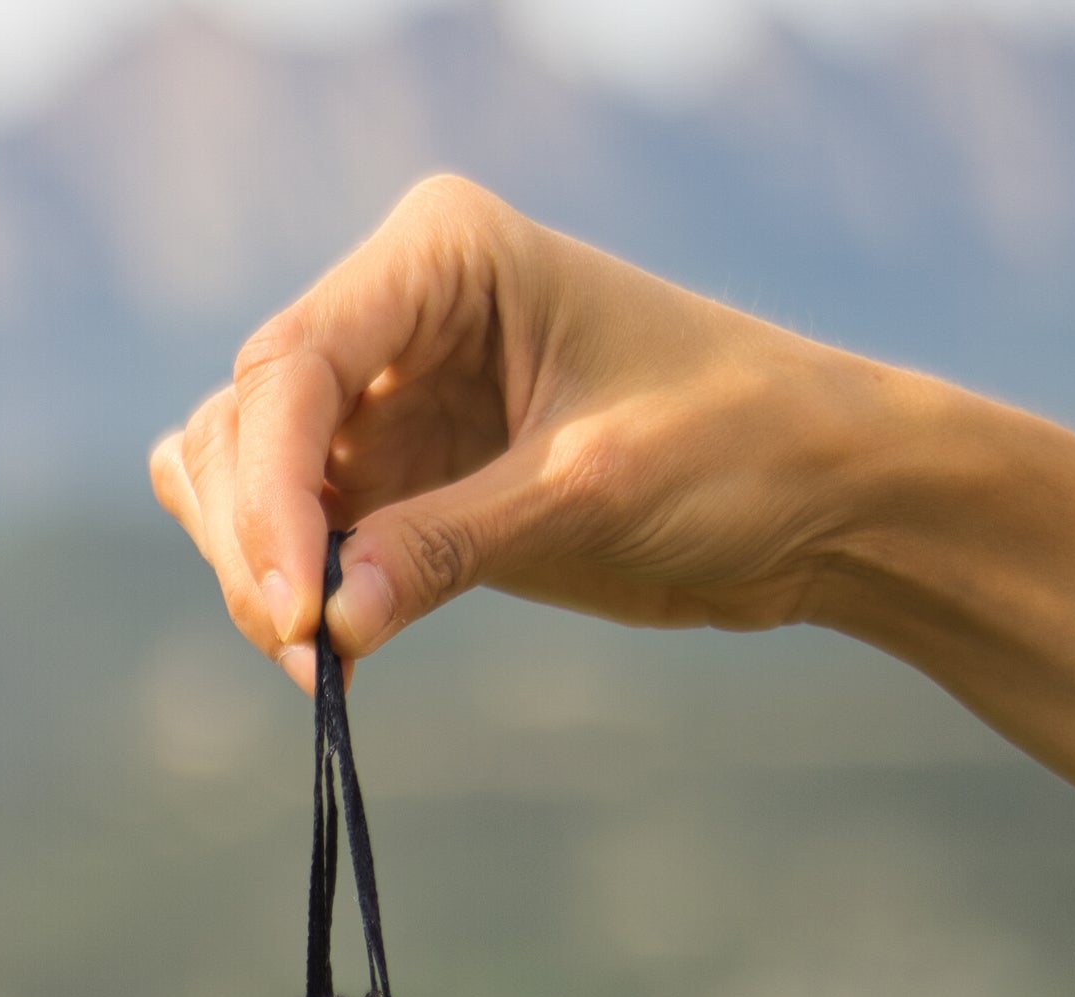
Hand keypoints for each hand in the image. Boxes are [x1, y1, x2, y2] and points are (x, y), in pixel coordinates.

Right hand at [150, 174, 884, 692]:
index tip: (297, 607)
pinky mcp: (420, 482)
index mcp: (441, 254)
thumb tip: (326, 622)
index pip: (295, 366)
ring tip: (322, 663)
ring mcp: (400, 399)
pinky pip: (317, 533)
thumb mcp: (590, 488)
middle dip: (258, 539)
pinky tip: (337, 655)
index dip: (273, 492)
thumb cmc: (737, 446)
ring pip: (254, 474)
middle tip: (309, 654)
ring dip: (260, 566)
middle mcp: (400, 312)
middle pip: (252, 420)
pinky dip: (305, 590)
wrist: (823, 498)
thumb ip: (450, 544)